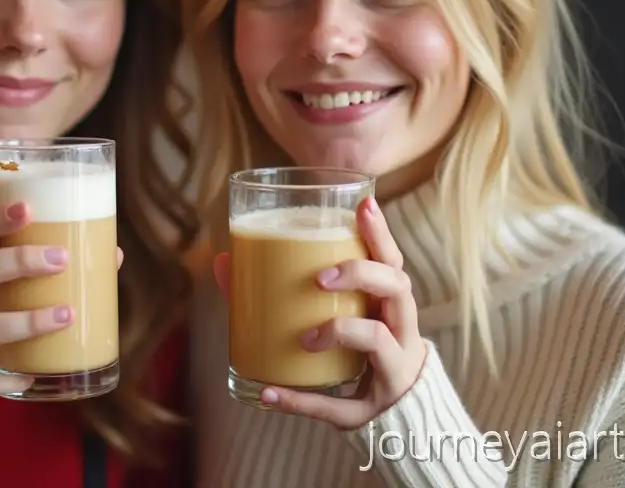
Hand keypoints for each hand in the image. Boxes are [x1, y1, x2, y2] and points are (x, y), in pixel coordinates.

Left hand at [214, 195, 425, 429]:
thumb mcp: (336, 317)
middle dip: (362, 275)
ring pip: (380, 342)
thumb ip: (284, 288)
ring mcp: (392, 372)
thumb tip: (223, 261)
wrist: (399, 417)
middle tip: (320, 278)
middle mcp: (401, 332)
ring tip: (305, 338)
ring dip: (340, 332)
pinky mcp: (372, 411)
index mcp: (389, 304)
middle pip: (399, 289)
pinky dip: (300, 401)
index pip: (392, 261)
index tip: (362, 207)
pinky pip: (338, 407)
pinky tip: (268, 393)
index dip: (381, 234)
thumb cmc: (358, 352)